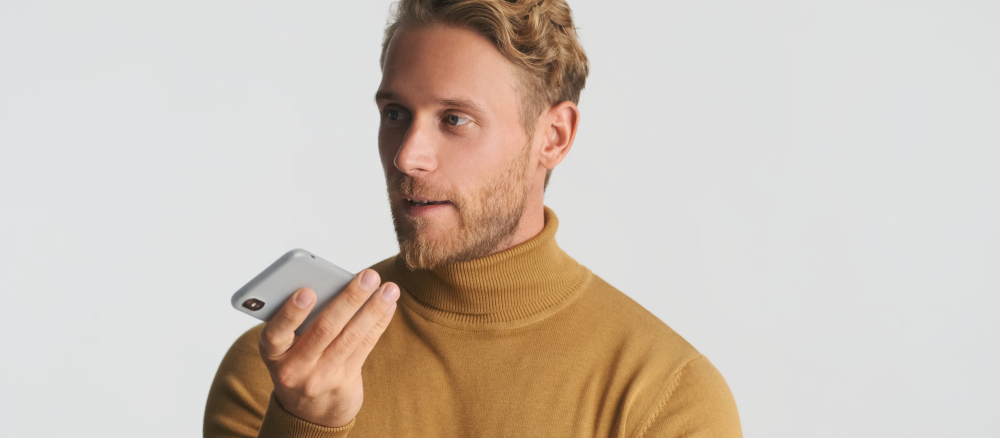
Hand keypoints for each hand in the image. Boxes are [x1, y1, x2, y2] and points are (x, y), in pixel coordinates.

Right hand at [258, 269, 398, 426]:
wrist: (309, 414)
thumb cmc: (297, 361)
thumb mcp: (285, 348)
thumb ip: (300, 320)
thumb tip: (336, 284)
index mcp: (272, 352)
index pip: (276, 332)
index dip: (290, 313)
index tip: (307, 292)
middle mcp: (294, 368)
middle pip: (324, 329)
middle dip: (350, 299)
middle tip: (369, 276)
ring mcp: (320, 378)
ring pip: (350, 337)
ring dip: (373, 309)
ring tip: (389, 289)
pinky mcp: (344, 383)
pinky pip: (364, 347)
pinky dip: (378, 323)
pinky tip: (389, 305)